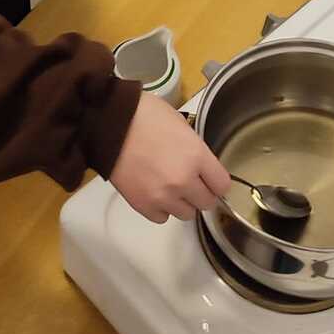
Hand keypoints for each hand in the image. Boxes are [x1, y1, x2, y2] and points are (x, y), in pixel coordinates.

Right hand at [109, 93, 229, 223]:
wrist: (110, 125)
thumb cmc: (145, 115)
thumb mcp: (180, 123)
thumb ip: (194, 148)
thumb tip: (200, 163)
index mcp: (196, 156)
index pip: (222, 185)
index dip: (217, 181)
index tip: (211, 178)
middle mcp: (184, 181)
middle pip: (207, 203)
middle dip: (202, 193)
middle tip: (191, 181)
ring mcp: (163, 197)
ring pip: (186, 214)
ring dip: (182, 202)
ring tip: (170, 186)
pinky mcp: (143, 206)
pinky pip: (162, 218)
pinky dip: (161, 208)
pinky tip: (154, 192)